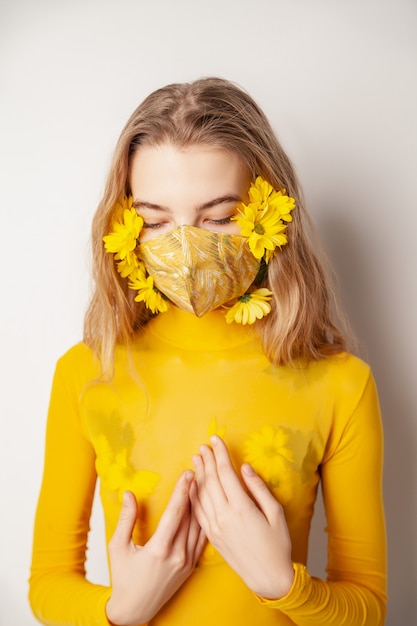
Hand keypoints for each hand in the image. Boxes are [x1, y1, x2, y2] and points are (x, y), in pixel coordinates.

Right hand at [106, 471, 205, 625]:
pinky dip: (204, 521)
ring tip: (204, 484)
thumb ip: (126, 519)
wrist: (135, 610)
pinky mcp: (191, 566)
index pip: (175, 512)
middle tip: (201, 470)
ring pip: (199, 526)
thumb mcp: (118, 547)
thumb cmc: (123, 578)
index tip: (188, 473)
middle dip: (195, 491)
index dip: (182, 490)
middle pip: (191, 515)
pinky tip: (205, 508)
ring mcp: (186, 561)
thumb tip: (129, 494)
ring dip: (202, 503)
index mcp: (159, 549)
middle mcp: (177, 555)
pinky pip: (201, 539)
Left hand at [190, 436, 293, 599]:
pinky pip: (198, 511)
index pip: (226, 473)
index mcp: (241, 507)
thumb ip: (259, 488)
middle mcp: (224, 515)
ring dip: (198, 474)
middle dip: (207, 460)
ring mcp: (215, 527)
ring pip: (201, 494)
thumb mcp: (276, 513)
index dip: (220, 454)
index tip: (216, 439)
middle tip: (203, 445)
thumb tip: (245, 468)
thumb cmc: (277, 545)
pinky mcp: (211, 536)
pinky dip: (194, 495)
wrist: (268, 578)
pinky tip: (193, 485)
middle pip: (211, 480)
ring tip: (196, 459)